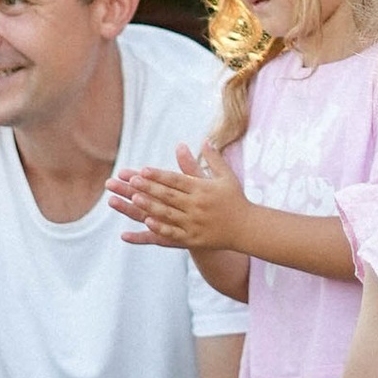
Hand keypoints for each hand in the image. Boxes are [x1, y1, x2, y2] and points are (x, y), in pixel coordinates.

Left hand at [110, 141, 243, 251]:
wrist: (247, 228)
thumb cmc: (235, 199)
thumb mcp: (226, 176)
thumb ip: (212, 158)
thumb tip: (204, 139)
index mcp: (203, 189)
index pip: (177, 180)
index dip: (159, 175)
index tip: (143, 169)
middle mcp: (197, 205)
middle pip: (169, 195)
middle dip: (149, 187)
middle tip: (131, 180)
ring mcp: (195, 223)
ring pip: (168, 213)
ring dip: (150, 206)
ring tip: (133, 198)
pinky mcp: (194, 238)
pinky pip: (173, 233)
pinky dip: (160, 227)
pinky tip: (146, 222)